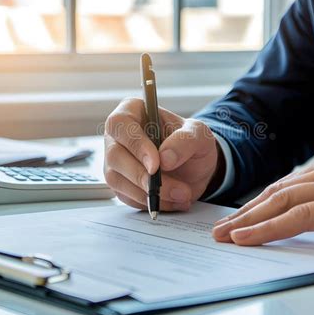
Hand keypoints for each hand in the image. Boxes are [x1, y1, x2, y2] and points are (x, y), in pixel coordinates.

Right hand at [104, 98, 219, 211]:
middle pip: (114, 155)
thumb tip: (164, 158)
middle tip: (174, 187)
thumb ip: (185, 140)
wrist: (195, 167)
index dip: (136, 145)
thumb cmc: (192, 142)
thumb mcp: (199, 134)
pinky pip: (127, 197)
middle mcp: (118, 136)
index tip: (157, 165)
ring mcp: (116, 161)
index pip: (120, 124)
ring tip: (182, 195)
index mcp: (132, 111)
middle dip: (143, 176)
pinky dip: (151, 203)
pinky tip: (173, 200)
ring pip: (116, 179)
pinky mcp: (120, 184)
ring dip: (149, 193)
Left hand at [212, 152, 313, 246]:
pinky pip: (296, 217)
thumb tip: (305, 214)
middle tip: (222, 228)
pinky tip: (248, 237)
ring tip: (227, 235)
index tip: (241, 217)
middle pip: (276, 191)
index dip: (259, 203)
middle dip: (245, 212)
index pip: (286, 185)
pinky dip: (268, 227)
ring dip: (249, 220)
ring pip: (280, 201)